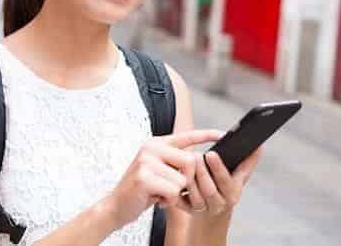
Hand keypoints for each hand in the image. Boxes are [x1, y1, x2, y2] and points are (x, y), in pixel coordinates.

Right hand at [107, 129, 223, 227]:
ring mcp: (146, 161)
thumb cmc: (142, 189)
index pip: (187, 135)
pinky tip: (156, 198)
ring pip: (182, 179)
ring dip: (175, 193)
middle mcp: (152, 147)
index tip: (223, 134)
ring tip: (160, 192)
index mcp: (157, 143)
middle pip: (190, 161)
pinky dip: (168, 200)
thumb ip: (176, 162)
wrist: (117, 205)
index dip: (207, 134)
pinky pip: (173, 191)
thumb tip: (199, 160)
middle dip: (187, 180)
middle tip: (173, 188)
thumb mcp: (159, 170)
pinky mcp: (144, 177)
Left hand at [183, 146, 262, 219]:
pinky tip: (173, 178)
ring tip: (184, 163)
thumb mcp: (239, 179)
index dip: (218, 168)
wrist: (214, 216)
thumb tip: (260, 145)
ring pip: (194, 195)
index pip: (226, 180)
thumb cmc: (227, 190)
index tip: (211, 153)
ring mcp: (203, 209)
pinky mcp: (189, 212)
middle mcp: (219, 203)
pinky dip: (176, 191)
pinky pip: (181, 203)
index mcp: (232, 193)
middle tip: (194, 155)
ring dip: (188, 179)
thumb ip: (248, 162)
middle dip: (201, 172)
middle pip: (209, 189)